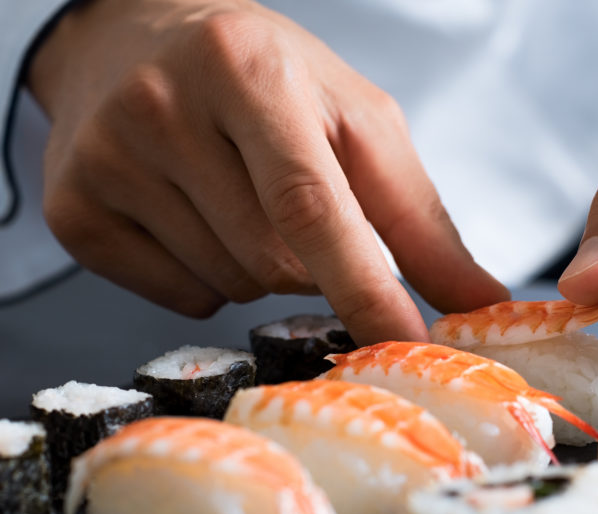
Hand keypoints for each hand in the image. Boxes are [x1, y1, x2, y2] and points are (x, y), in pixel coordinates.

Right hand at [28, 0, 507, 343]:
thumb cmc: (264, 77)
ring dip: (263, 269)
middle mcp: (165, 109)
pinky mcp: (75, 210)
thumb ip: (420, 217)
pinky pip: (181, 299)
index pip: (312, 204)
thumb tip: (480, 304)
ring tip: (239, 196)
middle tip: (298, 206)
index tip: (408, 348)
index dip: (365, 288)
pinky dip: (211, 280)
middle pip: (276, 263)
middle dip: (314, 265)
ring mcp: (109, 161)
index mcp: (251, 73)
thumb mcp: (355, 120)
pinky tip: (196, 218)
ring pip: (231, 286)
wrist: (136, 38)